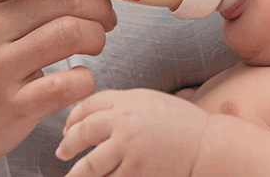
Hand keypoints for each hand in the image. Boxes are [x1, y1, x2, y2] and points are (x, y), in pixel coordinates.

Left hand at [57, 89, 209, 176]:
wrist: (207, 145)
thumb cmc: (184, 126)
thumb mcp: (153, 103)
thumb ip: (126, 107)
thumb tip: (99, 117)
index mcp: (128, 100)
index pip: (89, 104)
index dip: (73, 117)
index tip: (67, 128)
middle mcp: (123, 120)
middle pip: (83, 130)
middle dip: (69, 143)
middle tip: (62, 151)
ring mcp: (127, 147)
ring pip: (89, 163)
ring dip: (76, 172)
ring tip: (71, 176)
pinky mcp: (133, 170)